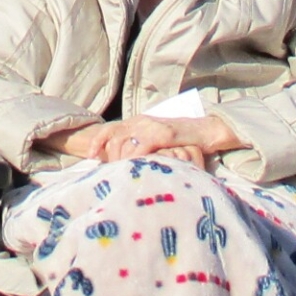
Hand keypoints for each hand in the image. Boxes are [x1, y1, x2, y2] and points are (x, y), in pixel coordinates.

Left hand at [42, 114, 244, 167]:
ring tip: (124, 174)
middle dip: (107, 157)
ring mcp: (150, 126)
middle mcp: (140, 121)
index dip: (97, 142)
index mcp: (136, 122)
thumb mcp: (155, 141)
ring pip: (123, 143)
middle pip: (112, 137)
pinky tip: (137, 170)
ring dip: (120, 161)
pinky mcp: (162, 134)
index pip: (108, 129)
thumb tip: (123, 161)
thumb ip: (139, 146)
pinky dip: (135, 159)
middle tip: (110, 172)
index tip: (91, 157)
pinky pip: (141, 148)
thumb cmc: (180, 140)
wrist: (205, 131)